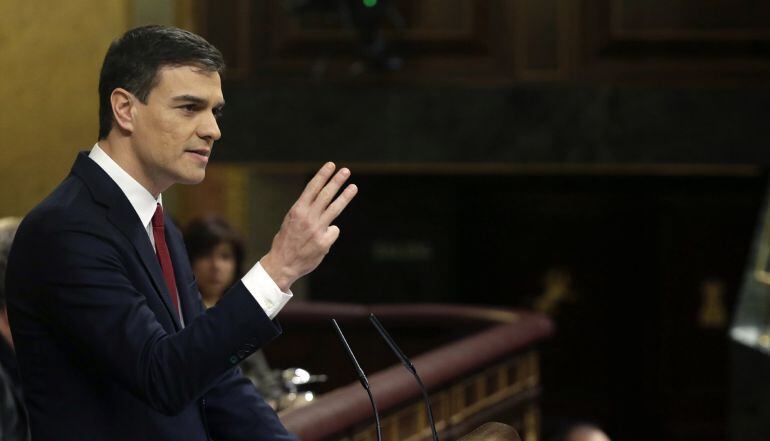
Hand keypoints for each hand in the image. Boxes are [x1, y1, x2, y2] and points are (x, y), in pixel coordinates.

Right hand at [260, 162, 357, 290]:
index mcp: (297, 211)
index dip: (322, 176)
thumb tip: (321, 203)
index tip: (331, 165)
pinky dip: (330, 233)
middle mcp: (308, 218)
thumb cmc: (286, 241)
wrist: (282, 264)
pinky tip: (321, 240)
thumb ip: (306, 211)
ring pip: (334, 209)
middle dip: (336, 181)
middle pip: (326, 195)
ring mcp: (317, 230)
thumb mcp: (291, 221)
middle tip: (346, 171)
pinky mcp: (324, 242)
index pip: (312, 188)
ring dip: (345, 196)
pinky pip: (333, 231)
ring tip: (353, 187)